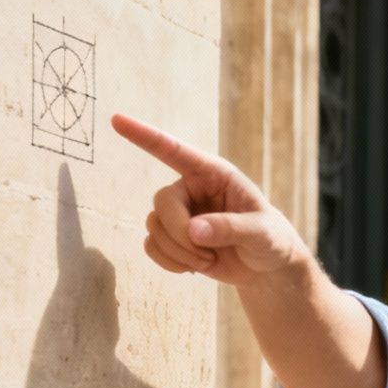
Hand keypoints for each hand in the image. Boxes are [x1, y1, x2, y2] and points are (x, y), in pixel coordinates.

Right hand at [112, 114, 312, 286]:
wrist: (266, 267)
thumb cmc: (270, 240)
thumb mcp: (261, 233)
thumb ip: (231, 228)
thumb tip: (193, 231)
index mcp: (214, 173)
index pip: (174, 150)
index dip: (144, 135)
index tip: (116, 120)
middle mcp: (191, 188)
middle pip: (162, 201)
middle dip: (179, 233)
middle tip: (205, 255)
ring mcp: (179, 213)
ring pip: (154, 227)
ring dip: (178, 252)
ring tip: (208, 261)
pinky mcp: (172, 237)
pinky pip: (151, 246)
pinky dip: (169, 262)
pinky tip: (193, 268)